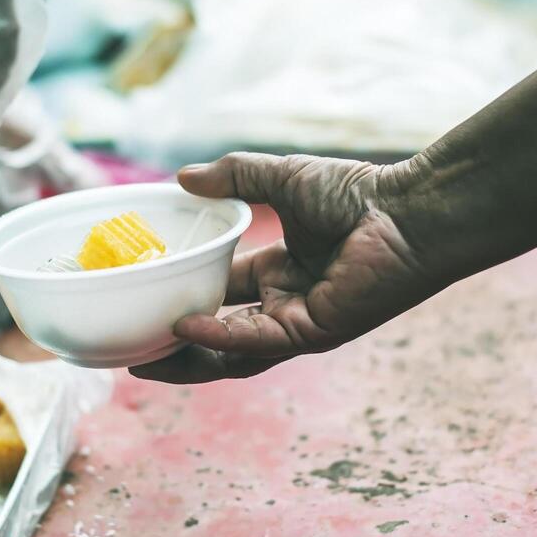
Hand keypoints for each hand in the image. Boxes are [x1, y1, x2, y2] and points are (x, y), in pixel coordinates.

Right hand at [131, 152, 443, 383]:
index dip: (179, 295)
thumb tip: (181, 177)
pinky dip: (218, 338)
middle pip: (217, 336)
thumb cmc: (359, 193)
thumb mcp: (282, 178)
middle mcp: (284, 302)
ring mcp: (296, 322)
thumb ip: (234, 177)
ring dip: (186, 359)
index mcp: (279, 271)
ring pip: (230, 354)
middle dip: (173, 346)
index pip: (218, 291)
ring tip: (141, 360)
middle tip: (128, 345)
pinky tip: (184, 327)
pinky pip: (256, 342)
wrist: (408, 210)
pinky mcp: (312, 332)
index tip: (138, 294)